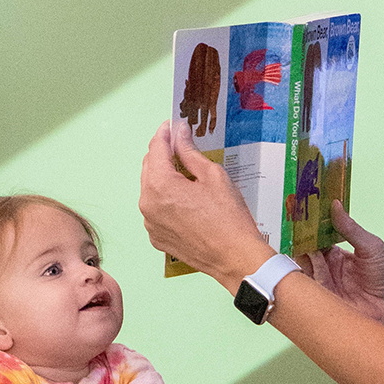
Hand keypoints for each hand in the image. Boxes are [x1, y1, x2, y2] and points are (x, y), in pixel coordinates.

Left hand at [140, 119, 272, 287]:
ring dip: (164, 177)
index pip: (155, 148)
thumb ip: (190, 152)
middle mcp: (147, 204)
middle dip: (163, 154)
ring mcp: (150, 224)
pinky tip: (186, 199)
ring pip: (151, 190)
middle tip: (181, 145)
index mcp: (160, 185)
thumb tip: (180, 132)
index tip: (173, 125)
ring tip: (186, 173)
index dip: (164, 133)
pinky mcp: (157, 238)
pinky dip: (166, 200)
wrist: (235, 258)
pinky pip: (156, 210)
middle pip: (149, 168)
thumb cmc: (229, 218)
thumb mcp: (213, 176)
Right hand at [298, 198, 383, 322]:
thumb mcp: (371, 246)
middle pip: (306, 253)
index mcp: (338, 256)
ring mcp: (326, 283)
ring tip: (307, 242)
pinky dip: (308, 270)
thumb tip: (335, 205)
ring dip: (304, 254)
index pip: (317, 240)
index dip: (310, 229)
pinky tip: (312, 259)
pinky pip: (310, 283)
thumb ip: (350, 228)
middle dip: (302, 241)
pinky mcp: (325, 297)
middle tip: (300, 228)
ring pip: (305, 266)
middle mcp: (329, 269)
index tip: (304, 216)